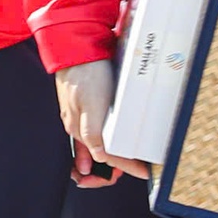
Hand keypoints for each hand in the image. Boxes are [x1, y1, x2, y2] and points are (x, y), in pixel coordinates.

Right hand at [56, 60, 148, 184]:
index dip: (125, 166)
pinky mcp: (81, 102)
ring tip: (126, 159)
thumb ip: (92, 134)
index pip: (104, 158)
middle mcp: (76, 124)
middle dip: (113, 166)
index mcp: (78, 129)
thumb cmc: (86, 73)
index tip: (142, 171)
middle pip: (98, 153)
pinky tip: (111, 135)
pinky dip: (105, 137)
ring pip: (95, 142)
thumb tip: (98, 159)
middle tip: (133, 168)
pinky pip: (93, 127)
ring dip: (110, 153)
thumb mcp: (92, 106)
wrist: (75, 46)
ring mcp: (78, 113)